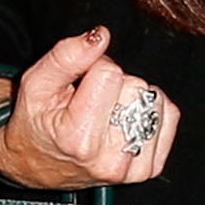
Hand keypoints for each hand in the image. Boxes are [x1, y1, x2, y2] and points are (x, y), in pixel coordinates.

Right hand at [0, 28, 179, 188]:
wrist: (38, 163)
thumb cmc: (36, 124)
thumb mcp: (36, 84)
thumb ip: (65, 56)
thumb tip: (100, 36)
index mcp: (78, 139)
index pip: (110, 73)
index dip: (94, 69)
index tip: (79, 86)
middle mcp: (109, 159)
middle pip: (135, 86)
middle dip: (115, 85)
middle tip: (91, 102)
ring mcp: (132, 168)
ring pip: (154, 101)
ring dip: (132, 99)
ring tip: (105, 114)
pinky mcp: (149, 168)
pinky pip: (169, 117)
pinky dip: (150, 111)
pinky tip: (125, 119)